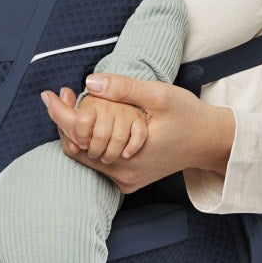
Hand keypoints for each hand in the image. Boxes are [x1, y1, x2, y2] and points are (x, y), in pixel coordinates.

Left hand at [39, 74, 235, 193]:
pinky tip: (90, 121)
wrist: (211, 142)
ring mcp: (125, 180)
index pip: (78, 137)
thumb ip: (124, 88)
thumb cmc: (189, 116)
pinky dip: (91, 141)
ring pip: (86, 157)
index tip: (50, 94)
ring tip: (73, 103)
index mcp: (127, 157)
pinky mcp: (129, 179)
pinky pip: (98, 162)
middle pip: (76, 150)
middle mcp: (123, 175)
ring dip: (77, 131)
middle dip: (64, 121)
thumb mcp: (160, 95)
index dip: (60, 114)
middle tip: (62, 95)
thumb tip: (90, 83)